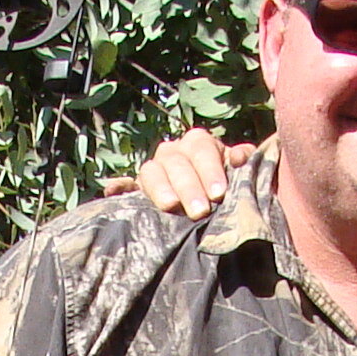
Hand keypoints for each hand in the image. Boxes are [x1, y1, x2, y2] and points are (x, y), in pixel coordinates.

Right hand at [100, 132, 254, 217]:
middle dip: (188, 186)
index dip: (210, 169)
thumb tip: (241, 157)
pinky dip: (118, 187)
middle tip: (200, 211)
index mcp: (198, 144)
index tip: (219, 193)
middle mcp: (173, 152)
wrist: (210, 205)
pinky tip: (113, 191)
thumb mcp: (239, 175)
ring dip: (159, 188)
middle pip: (175, 162)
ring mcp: (154, 169)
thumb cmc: (226, 189)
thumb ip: (243, 164)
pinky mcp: (138, 188)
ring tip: (170, 206)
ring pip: (151, 171)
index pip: (201, 148)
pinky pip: (125, 184)